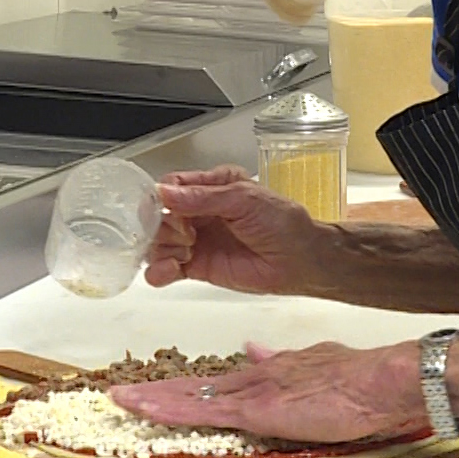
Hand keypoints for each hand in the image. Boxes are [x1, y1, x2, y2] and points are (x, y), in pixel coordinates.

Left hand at [109, 341, 427, 443]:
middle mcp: (249, 378)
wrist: (374, 380)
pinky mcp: (253, 410)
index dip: (181, 386)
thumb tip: (253, 351)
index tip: (155, 388)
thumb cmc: (353, 379)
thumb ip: (278, 360)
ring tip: (119, 399)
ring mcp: (249, 393)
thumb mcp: (309, 364)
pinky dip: (169, 410)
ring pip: (189, 397)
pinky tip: (144, 409)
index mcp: (263, 372)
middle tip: (120, 392)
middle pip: (191, 387)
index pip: (212, 382)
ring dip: (152, 398)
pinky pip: (201, 412)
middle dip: (154, 390)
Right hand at [146, 165, 329, 293]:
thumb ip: (203, 198)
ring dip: (161, 247)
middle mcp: (200, 212)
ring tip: (184, 253)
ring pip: (158, 241)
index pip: (172, 186)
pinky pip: (166, 268)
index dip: (161, 197)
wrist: (300, 261)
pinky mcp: (197, 267)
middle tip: (187, 234)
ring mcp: (197, 240)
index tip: (162, 207)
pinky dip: (158, 270)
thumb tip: (165, 193)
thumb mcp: (244, 199)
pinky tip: (167, 271)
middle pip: (159, 215)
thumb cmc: (282, 224)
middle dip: (163, 225)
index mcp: (212, 187)